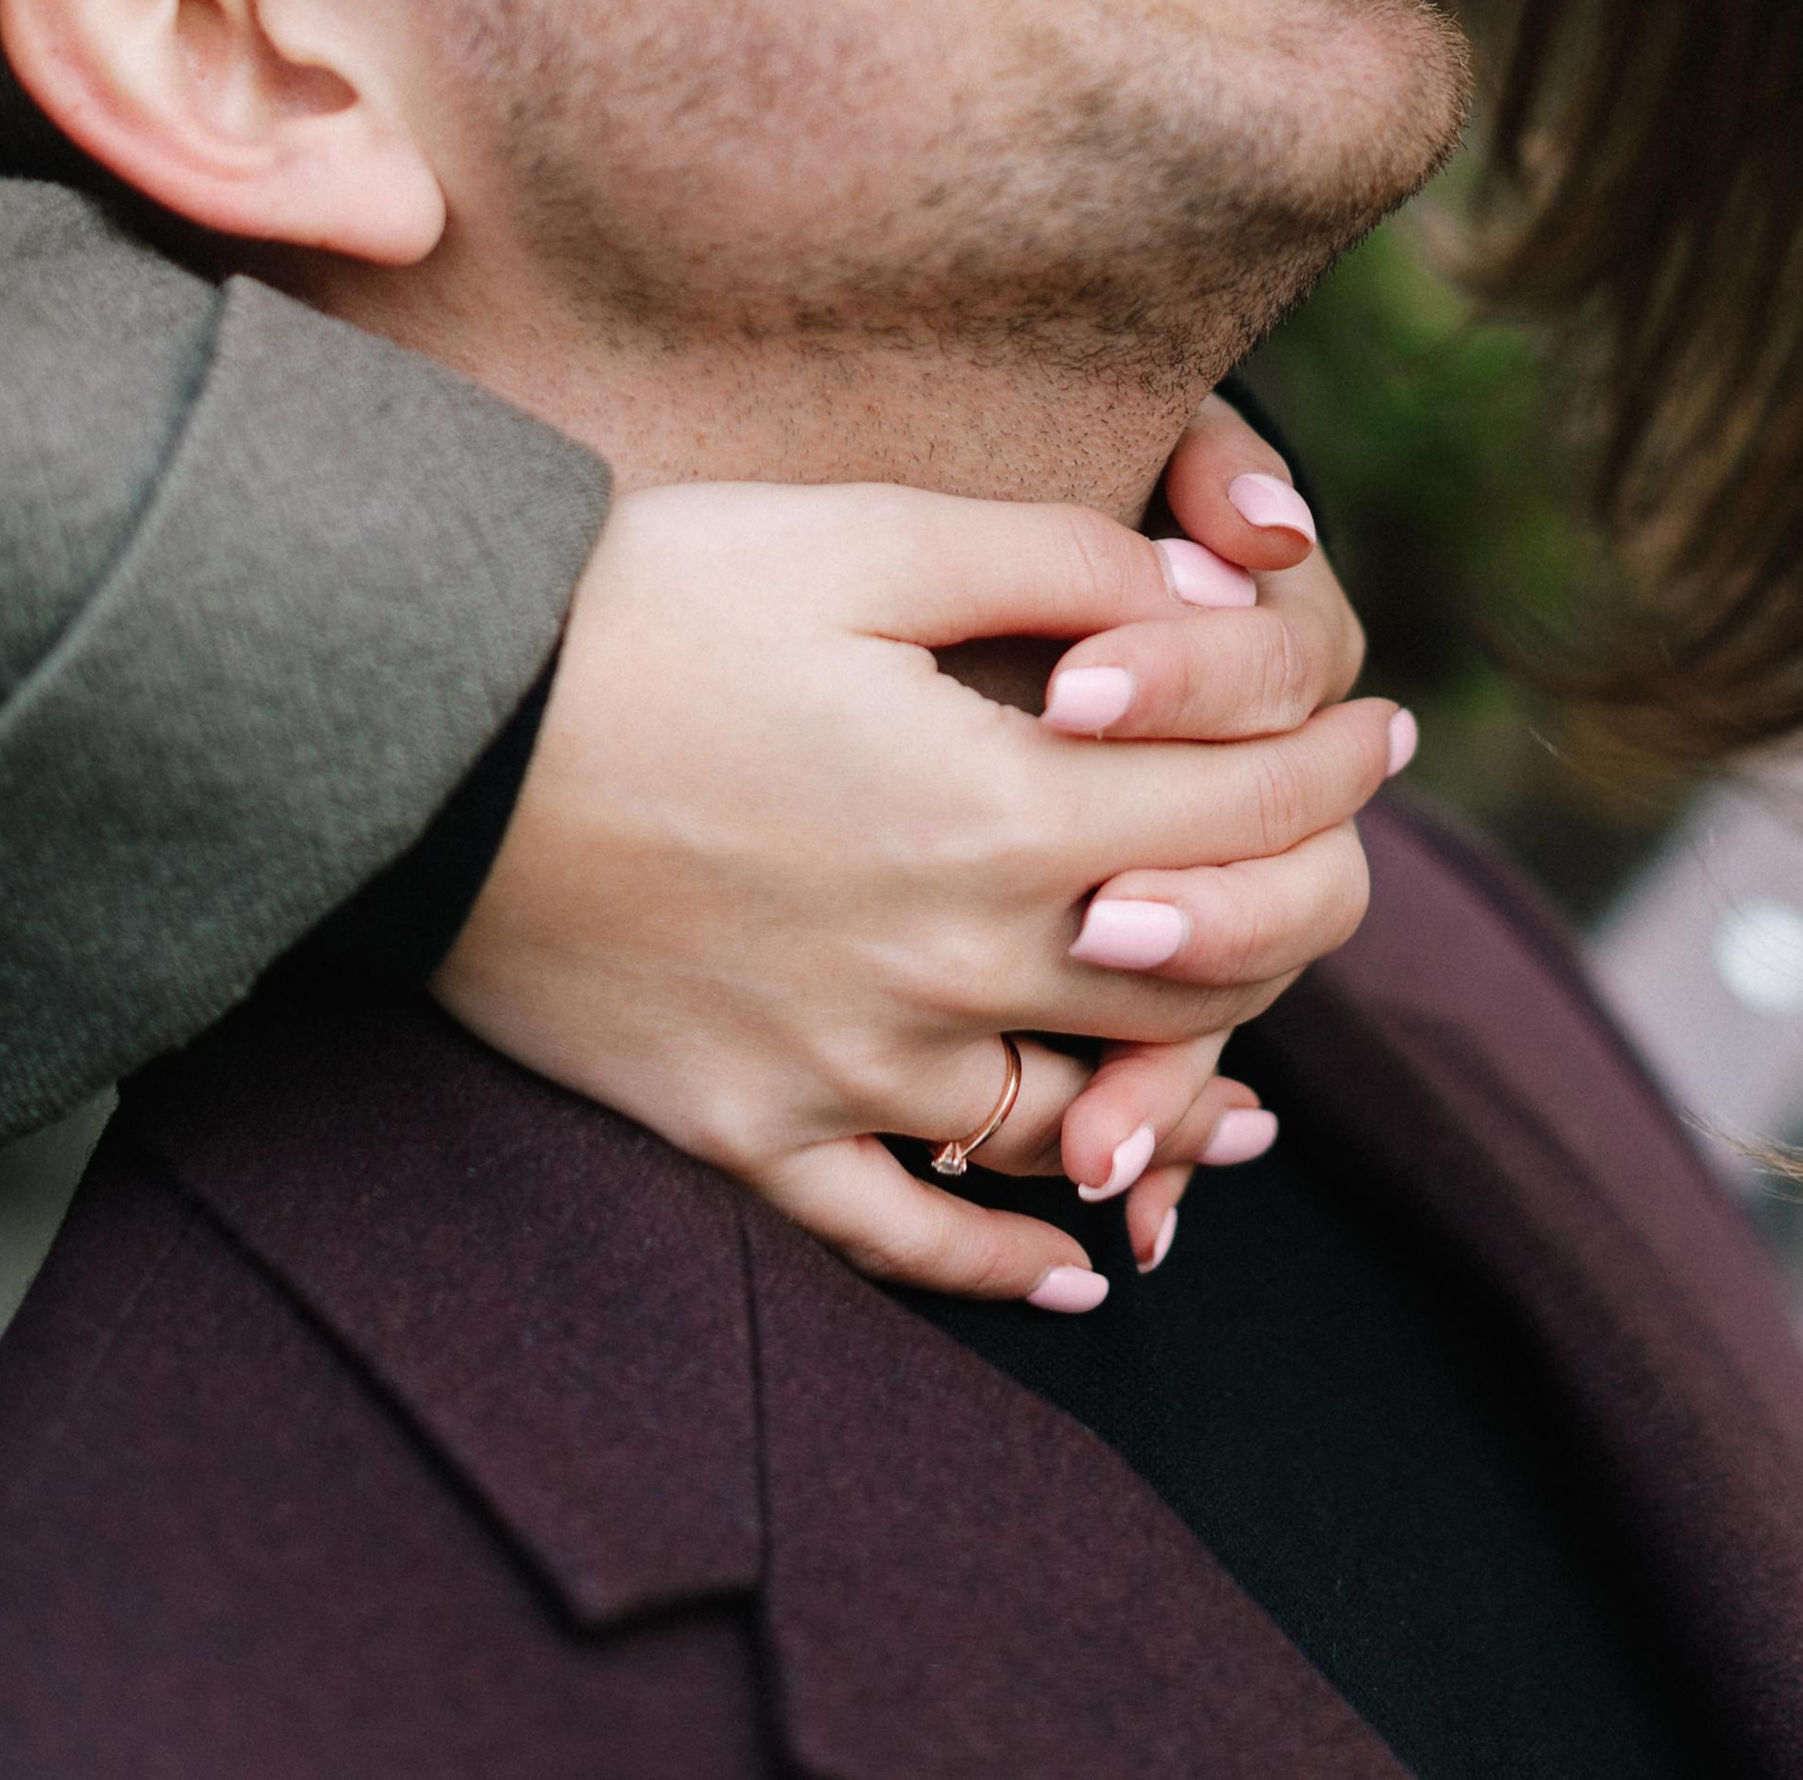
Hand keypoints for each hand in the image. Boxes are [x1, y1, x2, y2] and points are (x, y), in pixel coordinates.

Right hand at [434, 467, 1402, 1304]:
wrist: (419, 730)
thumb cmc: (641, 600)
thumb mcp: (860, 533)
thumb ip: (1057, 562)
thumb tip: (1221, 596)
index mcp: (994, 806)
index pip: (1237, 806)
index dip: (1334, 761)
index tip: (1382, 726)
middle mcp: (945, 962)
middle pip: (1194, 969)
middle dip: (1297, 904)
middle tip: (1333, 857)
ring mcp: (844, 1065)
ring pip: (1075, 1113)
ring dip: (1185, 1097)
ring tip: (1252, 1080)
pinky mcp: (743, 1129)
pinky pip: (903, 1233)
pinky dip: (1003, 1261)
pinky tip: (1073, 1269)